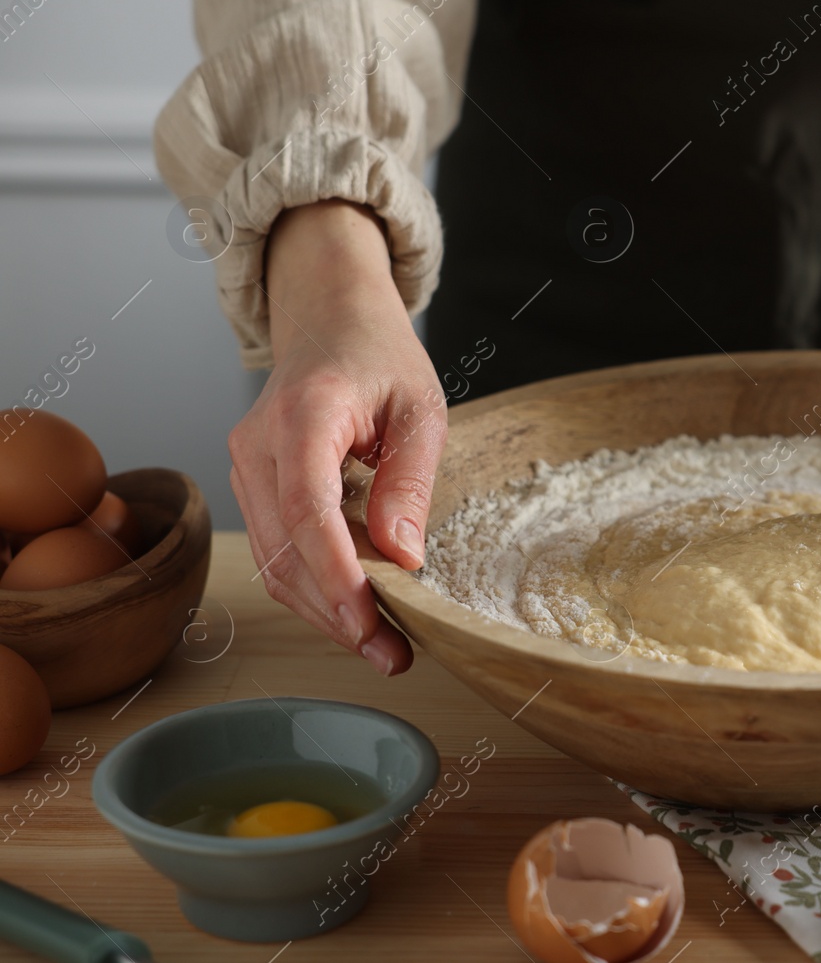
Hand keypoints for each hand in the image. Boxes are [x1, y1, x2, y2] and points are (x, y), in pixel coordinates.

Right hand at [228, 200, 446, 673]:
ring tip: (383, 647)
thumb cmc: (380, 355)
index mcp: (303, 414)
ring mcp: (245, 465)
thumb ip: (410, 481)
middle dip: (338, 613)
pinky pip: (274, 547)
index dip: (337, 574)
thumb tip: (404, 556)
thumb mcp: (422, 407)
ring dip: (324, 611)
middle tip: (395, 656)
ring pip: (273, 560)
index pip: (307, 509)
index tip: (373, 622)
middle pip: (285, 550)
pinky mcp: (251, 483)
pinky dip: (313, 586)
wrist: (329, 316)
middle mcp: (257, 443)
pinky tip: (357, 609)